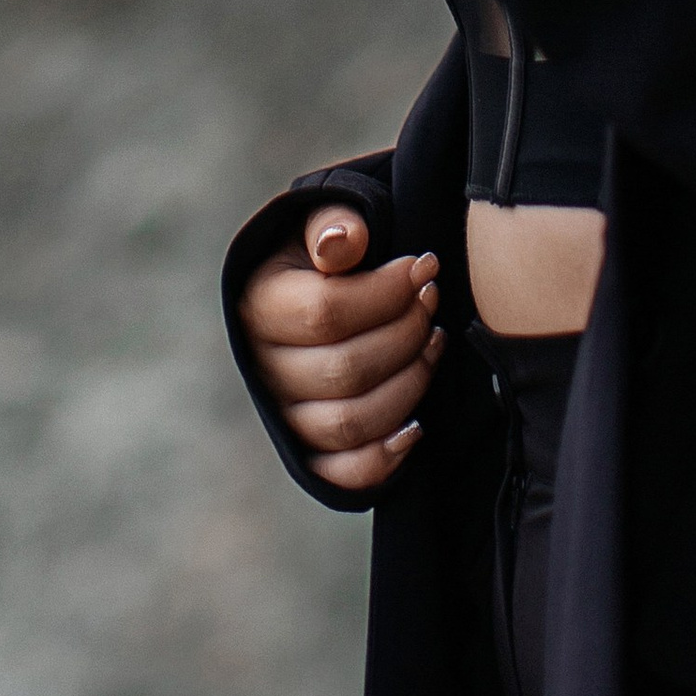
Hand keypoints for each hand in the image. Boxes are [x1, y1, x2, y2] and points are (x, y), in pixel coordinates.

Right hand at [238, 201, 444, 492]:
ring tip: (434, 341)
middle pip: (345, 371)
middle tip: (431, 300)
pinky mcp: (311, 450)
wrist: (309, 291)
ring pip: (351, 423)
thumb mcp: (322, 222)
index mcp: (261, 306)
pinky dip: (384, 458)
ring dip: (409, 384)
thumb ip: (334, 226)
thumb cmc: (325, 253)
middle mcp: (265, 368)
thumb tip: (342, 243)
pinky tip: (416, 425)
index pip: (326, 313)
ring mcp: (286, 415)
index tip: (425, 266)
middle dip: (405, 333)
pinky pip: (345, 473)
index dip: (386, 293)